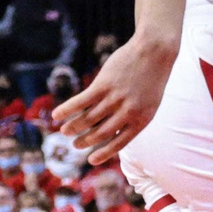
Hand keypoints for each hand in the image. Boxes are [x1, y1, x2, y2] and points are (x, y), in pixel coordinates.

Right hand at [56, 31, 175, 156]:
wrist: (155, 50)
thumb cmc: (151, 78)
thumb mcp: (150, 102)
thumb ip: (134, 117)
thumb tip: (113, 134)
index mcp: (142, 119)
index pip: (120, 142)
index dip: (104, 153)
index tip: (91, 160)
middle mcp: (128, 111)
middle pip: (100, 133)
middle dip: (85, 141)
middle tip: (75, 144)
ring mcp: (115, 98)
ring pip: (88, 119)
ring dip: (73, 127)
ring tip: (64, 131)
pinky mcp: (103, 85)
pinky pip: (81, 102)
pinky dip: (67, 109)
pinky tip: (57, 115)